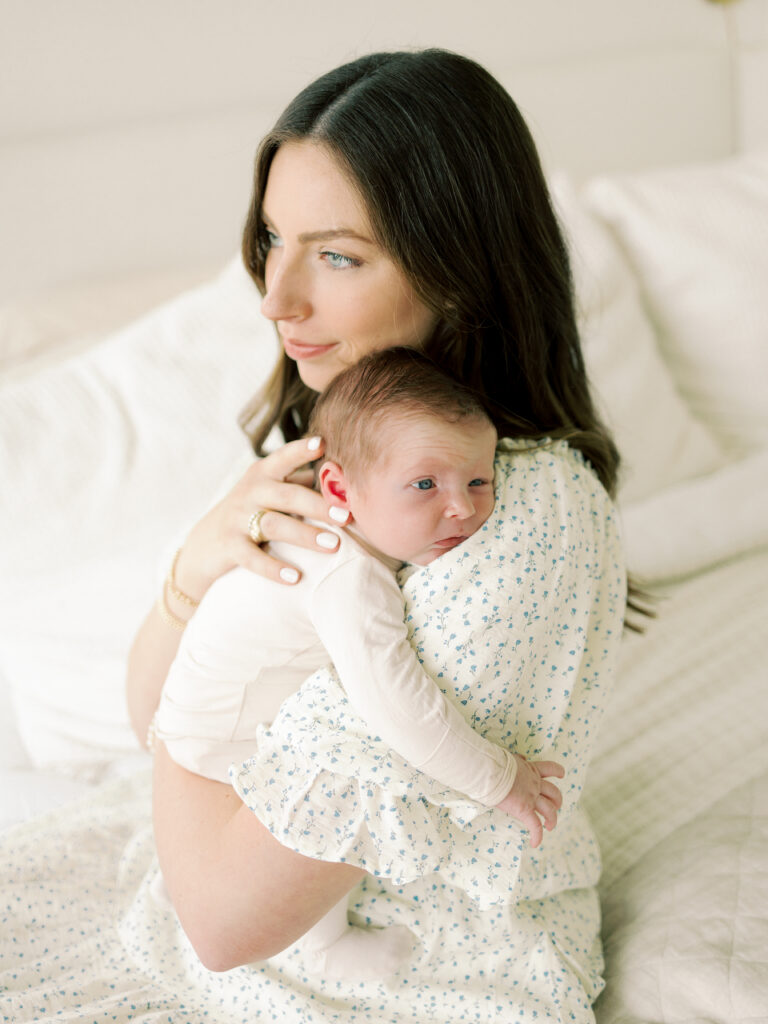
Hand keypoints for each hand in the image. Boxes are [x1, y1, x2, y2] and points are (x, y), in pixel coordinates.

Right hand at [174, 437, 348, 594]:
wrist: (205, 543)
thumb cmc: (251, 511)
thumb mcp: (271, 491)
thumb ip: (300, 483)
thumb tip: (342, 477)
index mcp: (264, 474)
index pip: (284, 457)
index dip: (301, 450)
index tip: (321, 443)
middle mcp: (251, 492)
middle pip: (288, 496)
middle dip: (318, 505)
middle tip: (346, 516)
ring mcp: (238, 518)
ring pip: (274, 525)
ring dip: (305, 535)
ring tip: (333, 545)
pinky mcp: (230, 546)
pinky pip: (252, 558)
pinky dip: (274, 568)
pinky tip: (295, 577)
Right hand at [494, 755, 564, 847]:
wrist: (490, 770)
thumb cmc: (494, 763)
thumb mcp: (509, 757)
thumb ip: (517, 760)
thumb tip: (520, 758)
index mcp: (531, 769)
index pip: (549, 768)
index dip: (557, 771)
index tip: (561, 775)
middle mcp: (534, 783)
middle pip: (554, 792)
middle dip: (557, 801)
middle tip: (556, 806)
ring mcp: (531, 797)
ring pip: (549, 810)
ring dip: (552, 819)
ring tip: (550, 826)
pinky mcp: (524, 810)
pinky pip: (535, 826)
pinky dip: (537, 836)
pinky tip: (535, 844)